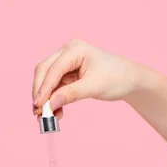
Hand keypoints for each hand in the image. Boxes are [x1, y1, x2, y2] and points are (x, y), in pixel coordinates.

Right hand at [32, 40, 148, 117]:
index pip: (53, 69)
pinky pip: (55, 87)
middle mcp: (67, 53)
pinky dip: (54, 99)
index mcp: (74, 50)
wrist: (129, 80)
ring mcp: (66, 63)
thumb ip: (71, 94)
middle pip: (44, 71)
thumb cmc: (116, 78)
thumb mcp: (94, 87)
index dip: (44, 88)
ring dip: (45, 98)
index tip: (39, 106)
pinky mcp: (67, 74)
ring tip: (47, 116)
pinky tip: (57, 112)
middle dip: (40, 92)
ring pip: (47, 80)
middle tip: (37, 112)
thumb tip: (50, 104)